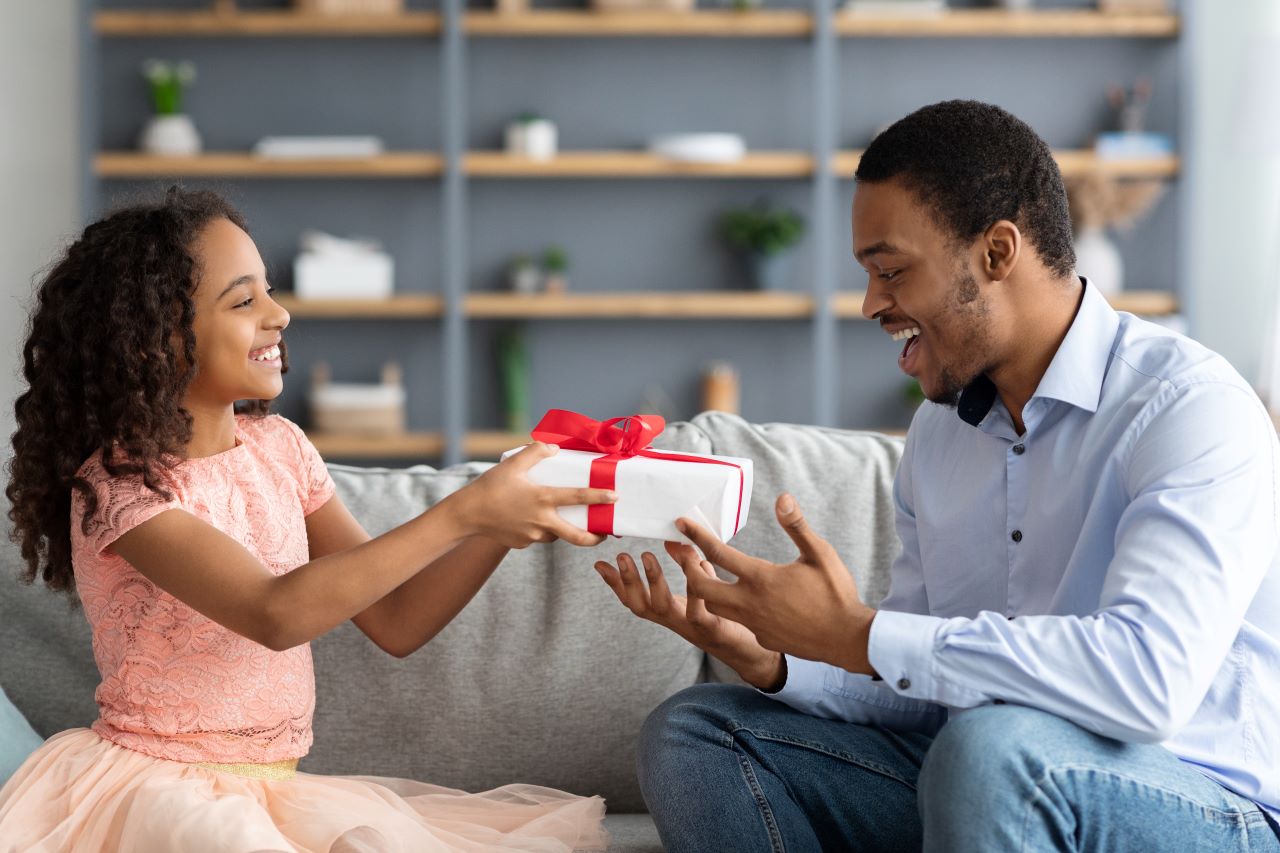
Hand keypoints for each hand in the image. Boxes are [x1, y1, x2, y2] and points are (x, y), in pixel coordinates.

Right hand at [445, 442, 614, 548]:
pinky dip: (538, 529)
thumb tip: (554, 448)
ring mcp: (532, 535)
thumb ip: (535, 452)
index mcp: (542, 499)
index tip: (615, 497)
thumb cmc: (489, 487)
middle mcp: (541, 521)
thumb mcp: (512, 464)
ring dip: (560, 528)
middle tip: (603, 534)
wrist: (466, 514)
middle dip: (594, 538)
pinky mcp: (522, 544)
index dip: (599, 497)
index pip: (578, 497)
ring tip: (557, 516)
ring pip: (555, 534)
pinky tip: (527, 518)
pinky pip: (537, 536)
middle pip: (577, 537)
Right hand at [594, 542, 784, 689]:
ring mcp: (693, 628)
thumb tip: (673, 541)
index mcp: (671, 614)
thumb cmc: (727, 619)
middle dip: (628, 581)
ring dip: (654, 582)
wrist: (754, 656)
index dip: (616, 584)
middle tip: (622, 555)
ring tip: (649, 556)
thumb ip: (689, 569)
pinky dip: (695, 594)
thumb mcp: (702, 593)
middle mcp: (676, 622)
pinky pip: (699, 614)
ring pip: (665, 608)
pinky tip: (697, 572)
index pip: (635, 600)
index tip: (599, 563)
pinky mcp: (714, 630)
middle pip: (641, 605)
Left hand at [676, 493, 877, 675]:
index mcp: (761, 578)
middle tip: (687, 554)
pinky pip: (738, 622)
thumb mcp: (820, 554)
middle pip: (701, 587)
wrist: (847, 639)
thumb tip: (782, 498)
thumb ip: (797, 526)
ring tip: (709, 574)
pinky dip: (734, 609)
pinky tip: (747, 601)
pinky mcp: (762, 638)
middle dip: (689, 568)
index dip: (697, 536)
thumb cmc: (836, 593)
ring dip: (707, 590)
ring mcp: (753, 624)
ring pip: (714, 607)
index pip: (718, 553)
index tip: (681, 523)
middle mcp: (750, 603)